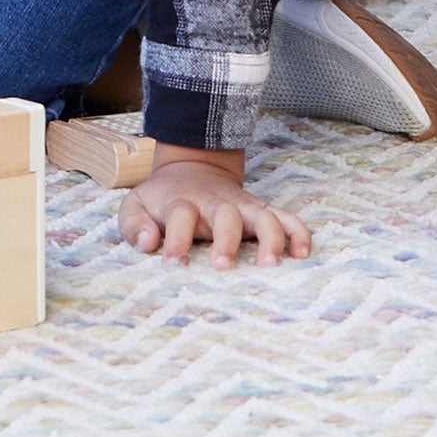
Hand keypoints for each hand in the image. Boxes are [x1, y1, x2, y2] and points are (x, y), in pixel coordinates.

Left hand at [114, 145, 311, 269]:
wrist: (192, 169)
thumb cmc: (162, 199)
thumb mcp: (136, 205)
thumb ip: (135, 225)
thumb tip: (149, 243)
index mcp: (182, 202)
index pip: (180, 215)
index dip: (176, 239)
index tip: (172, 262)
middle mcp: (215, 203)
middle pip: (225, 214)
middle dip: (226, 240)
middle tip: (222, 267)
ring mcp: (242, 206)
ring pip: (262, 215)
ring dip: (269, 238)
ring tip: (269, 266)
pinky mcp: (261, 210)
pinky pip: (286, 218)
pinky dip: (298, 233)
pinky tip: (302, 254)